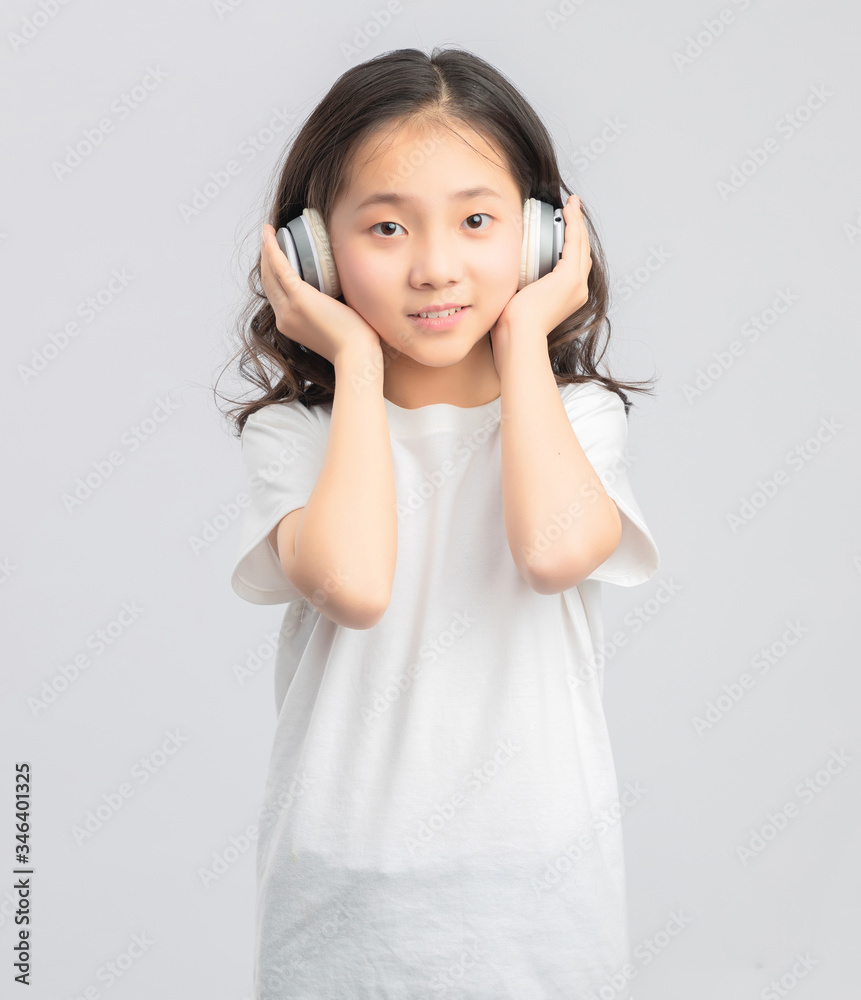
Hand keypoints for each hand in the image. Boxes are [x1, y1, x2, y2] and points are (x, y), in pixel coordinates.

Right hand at [260, 224, 382, 365]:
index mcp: (290, 324)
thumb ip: (328, 309)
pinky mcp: (300, 299)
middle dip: (265, 257)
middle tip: (268, 237)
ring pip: (270, 273)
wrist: (356, 356)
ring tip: (267, 232)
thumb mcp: (333, 324)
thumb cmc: (353, 343)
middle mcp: (284, 318)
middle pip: (268, 281)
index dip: (272, 272)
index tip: (275, 254)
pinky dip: (273, 250)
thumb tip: (339, 292)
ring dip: (266, 249)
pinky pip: (281, 269)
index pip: (276, 293)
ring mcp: (289, 309)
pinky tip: (271, 235)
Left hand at [489, 195, 591, 344]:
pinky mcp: (569, 277)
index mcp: (567, 297)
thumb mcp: (519, 302)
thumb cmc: (513, 328)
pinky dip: (573, 224)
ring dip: (577, 222)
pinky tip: (569, 210)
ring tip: (573, 204)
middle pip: (582, 252)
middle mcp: (578, 291)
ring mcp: (576, 284)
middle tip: (573, 208)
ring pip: (581, 244)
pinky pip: (574, 242)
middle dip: (578, 228)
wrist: (518, 337)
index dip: (572, 242)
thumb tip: (509, 278)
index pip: (573, 263)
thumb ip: (521, 288)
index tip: (565, 225)